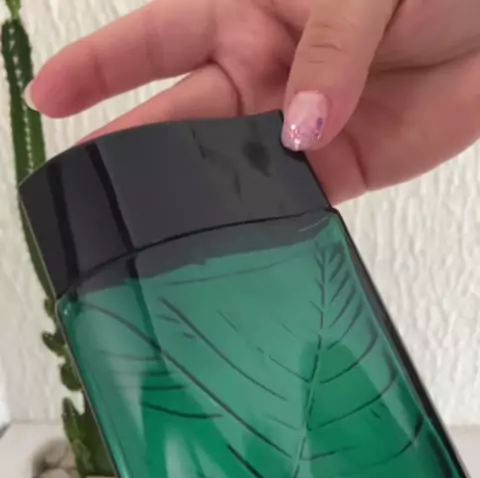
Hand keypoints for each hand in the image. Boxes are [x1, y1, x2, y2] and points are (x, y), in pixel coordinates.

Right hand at [27, 0, 479, 202]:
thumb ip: (329, 50)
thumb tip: (298, 125)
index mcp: (247, 6)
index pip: (153, 39)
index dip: (98, 69)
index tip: (49, 97)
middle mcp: (262, 71)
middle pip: (178, 120)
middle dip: (133, 156)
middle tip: (94, 198)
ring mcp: (296, 127)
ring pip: (227, 173)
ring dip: (198, 201)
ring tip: (161, 233)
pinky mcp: (337, 172)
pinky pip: (290, 206)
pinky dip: (268, 225)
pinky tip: (244, 241)